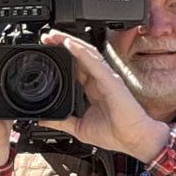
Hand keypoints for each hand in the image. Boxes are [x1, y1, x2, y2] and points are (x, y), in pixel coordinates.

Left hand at [41, 31, 170, 160]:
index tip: (48, 51)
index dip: (63, 56)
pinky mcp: (111, 80)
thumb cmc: (115, 134)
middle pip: (80, 55)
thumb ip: (61, 122)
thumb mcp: (79, 128)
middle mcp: (100, 80)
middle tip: (47, 37)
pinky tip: (69, 44)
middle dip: (64, 43)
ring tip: (54, 36)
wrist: (133, 140)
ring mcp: (106, 77)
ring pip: (86, 53)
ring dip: (70, 42)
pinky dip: (81, 51)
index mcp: (93, 89)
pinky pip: (94, 62)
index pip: (76, 66)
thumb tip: (43, 121)